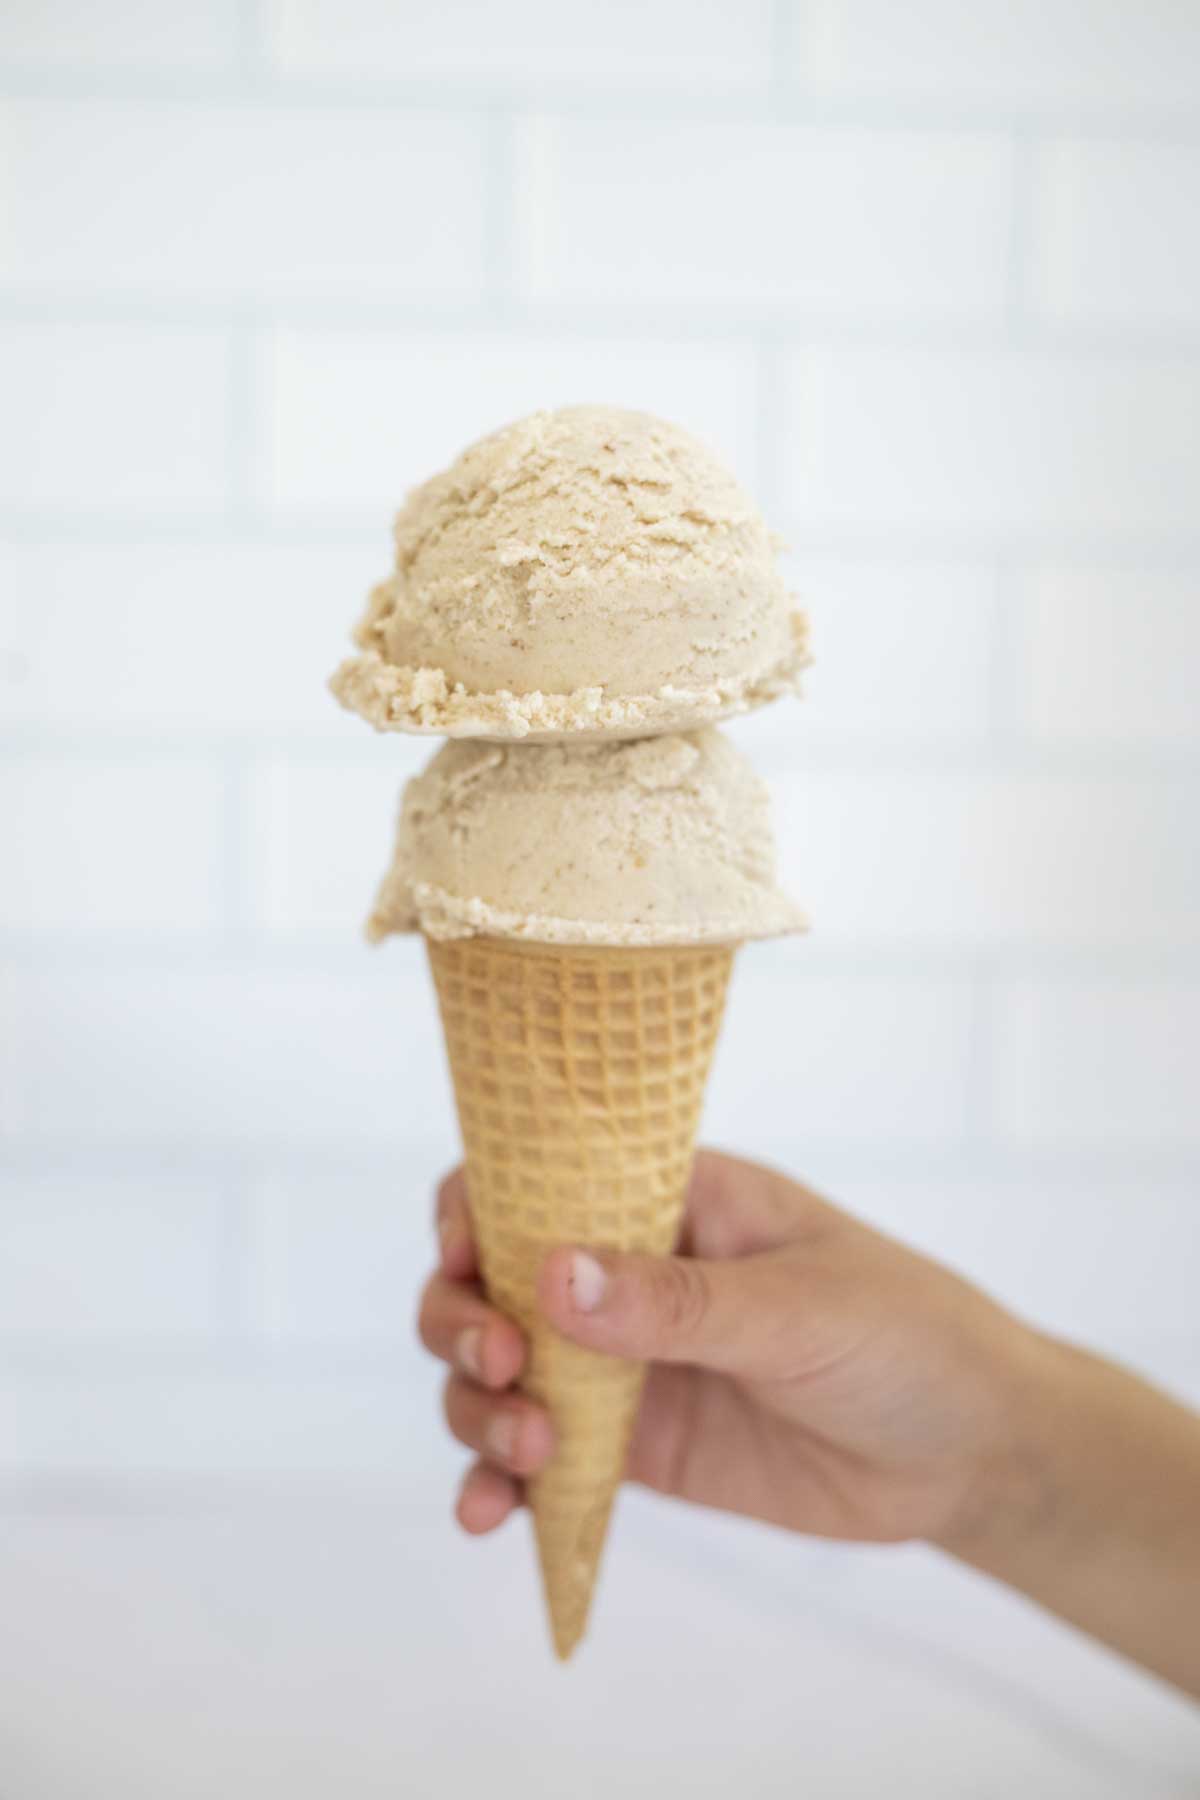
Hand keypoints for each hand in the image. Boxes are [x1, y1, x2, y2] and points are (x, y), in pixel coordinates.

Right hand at [417, 1149, 1037, 1545]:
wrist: (971, 1456)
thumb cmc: (907, 1337)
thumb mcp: (799, 1308)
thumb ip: (677, 1301)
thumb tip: (548, 1275)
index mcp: (672, 1199)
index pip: (541, 1175)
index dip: (480, 1206)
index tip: (464, 1258)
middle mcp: (631, 1272)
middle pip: (492, 1278)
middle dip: (463, 1319)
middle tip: (502, 1364)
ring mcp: (626, 1364)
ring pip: (499, 1371)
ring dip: (478, 1408)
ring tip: (527, 1455)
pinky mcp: (634, 1449)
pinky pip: (540, 1463)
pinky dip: (498, 1486)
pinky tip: (488, 1518)